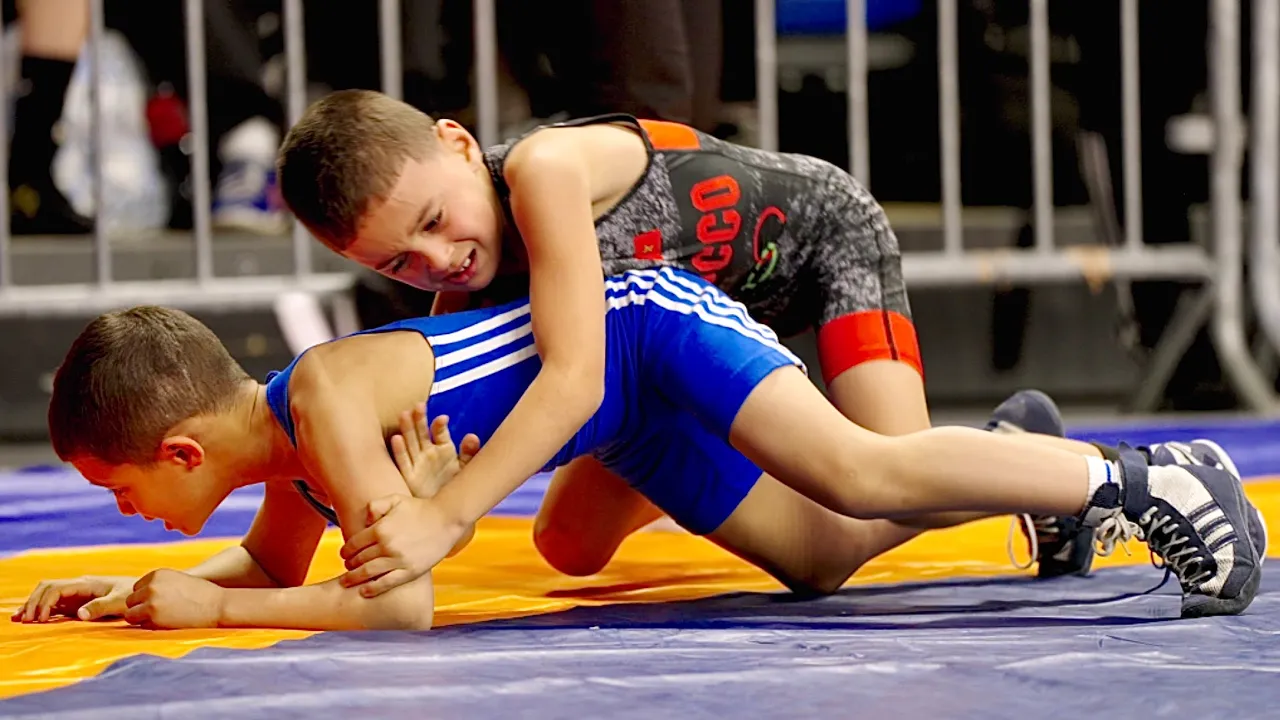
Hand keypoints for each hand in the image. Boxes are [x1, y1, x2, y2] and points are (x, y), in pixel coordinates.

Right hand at [11, 576, 135, 622]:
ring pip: (47, 594)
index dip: (44, 602)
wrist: (145, 593)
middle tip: (23, 620)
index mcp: (86, 584)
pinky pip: (54, 603)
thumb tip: (79, 615)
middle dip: (32, 602)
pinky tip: (29, 618)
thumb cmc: (134, 596)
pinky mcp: (78, 602)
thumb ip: (101, 606)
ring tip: (18, 619)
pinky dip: (40, 609)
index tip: (40, 619)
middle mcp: (78, 586)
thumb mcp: (121, 602)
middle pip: (47, 588)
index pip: (57, 589)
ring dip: (32, 604)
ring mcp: (77, 594)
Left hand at [123, 569, 225, 628]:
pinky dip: (151, 627)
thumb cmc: (202, 594)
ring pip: (131, 615)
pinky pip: (141, 626)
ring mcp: (150, 602)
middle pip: (130, 601)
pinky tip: (168, 623)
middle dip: (141, 608)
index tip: (162, 602)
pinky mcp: (153, 618)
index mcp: (157, 574)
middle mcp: (151, 586)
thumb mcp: (178, 580)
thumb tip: (140, 597)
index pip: (137, 588)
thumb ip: (159, 585)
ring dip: (142, 619)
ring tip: (162, 619)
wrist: (218, 605)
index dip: (147, 597)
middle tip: (161, 613)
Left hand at [338, 495, 464, 597]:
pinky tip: (364, 591)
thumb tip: (364, 520)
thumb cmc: (420, 508)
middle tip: (347, 568)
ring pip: (368, 573)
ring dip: (354, 578)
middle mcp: (386, 546)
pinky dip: (372, 588)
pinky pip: (387, 583)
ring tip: (348, 581)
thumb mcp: (396, 499)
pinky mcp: (410, 571)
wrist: (446, 519)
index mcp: (380, 529)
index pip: (354, 544)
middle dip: (349, 565)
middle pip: (359, 559)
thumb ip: (375, 505)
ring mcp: (398, 560)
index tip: (344, 555)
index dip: (346, 551)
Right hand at [390, 406, 479, 498]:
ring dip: (407, 429)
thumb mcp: (466, 468)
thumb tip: (472, 437)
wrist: (446, 511)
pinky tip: (396, 438)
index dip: (440, 424)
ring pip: (410, 442)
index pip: (439, 431)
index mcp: (443, 447)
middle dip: (419, 419)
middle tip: (419, 406)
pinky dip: (399, 450)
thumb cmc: (456, 486)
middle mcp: (427, 452)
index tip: (443, 419)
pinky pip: (402, 461)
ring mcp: (417, 462)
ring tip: (405, 414)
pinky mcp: (409, 475)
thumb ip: (469, 452)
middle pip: (421, 432)